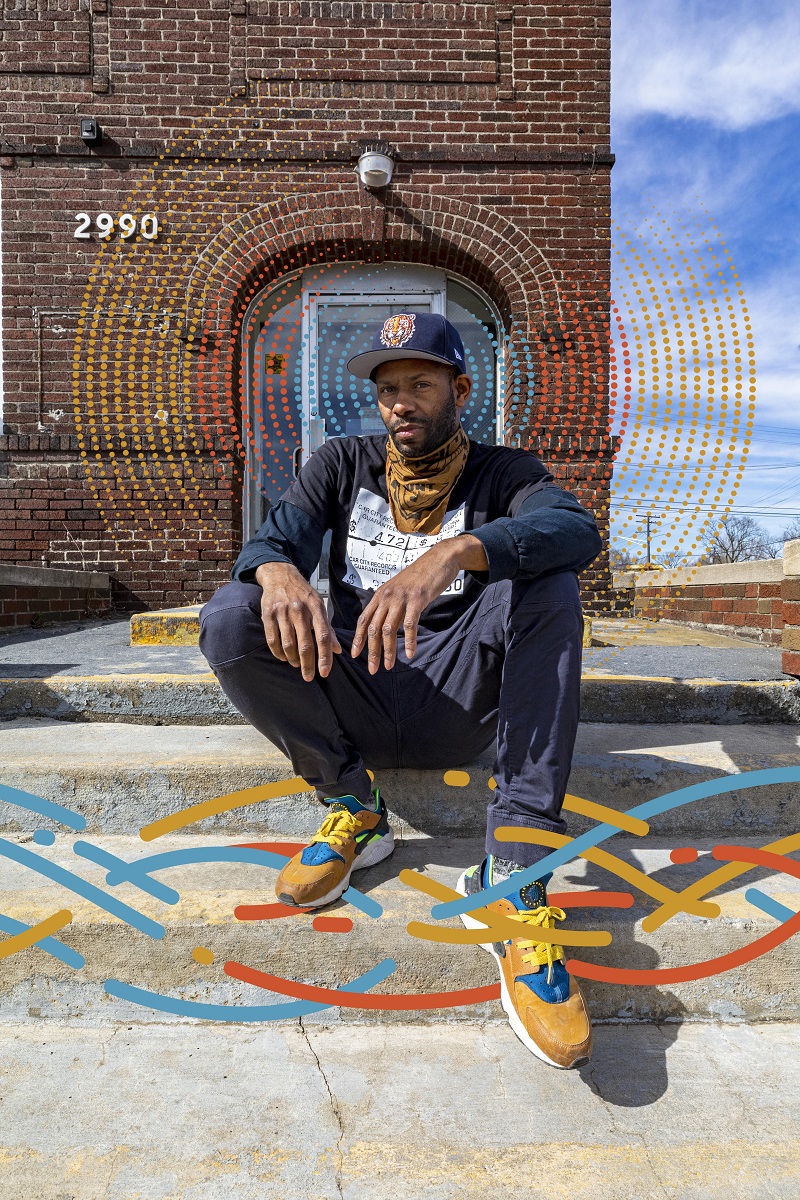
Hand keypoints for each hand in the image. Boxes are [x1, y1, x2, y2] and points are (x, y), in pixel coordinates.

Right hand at [255, 562, 341, 681]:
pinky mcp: (268, 614)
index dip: (325, 657)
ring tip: (297, 665)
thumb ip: (328, 628)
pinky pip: (273, 640)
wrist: (280, 575)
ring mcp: (282, 612)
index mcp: (316, 608)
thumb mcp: (319, 605)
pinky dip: (278, 653)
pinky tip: (283, 657)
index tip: (324, 672)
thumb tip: (337, 650)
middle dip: (308, 665)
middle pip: (305, 644)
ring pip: (288, 645)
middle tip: (309, 677)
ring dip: (293, 660)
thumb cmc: (302, 593)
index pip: (323, 636)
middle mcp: (300, 610)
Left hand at [351, 535, 487, 672]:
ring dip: (388, 650)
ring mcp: (401, 597)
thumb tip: (384, 625)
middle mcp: (387, 596)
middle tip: (373, 669)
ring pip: (388, 629)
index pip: (364, 619)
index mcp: (381, 594)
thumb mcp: (400, 589)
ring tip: (389, 666)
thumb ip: (391, 605)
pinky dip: (409, 641)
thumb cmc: (421, 576)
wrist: (439, 558)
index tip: (355, 655)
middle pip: (373, 628)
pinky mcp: (417, 599)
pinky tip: (410, 654)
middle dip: (372, 651)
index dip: (358, 638)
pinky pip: (410, 624)